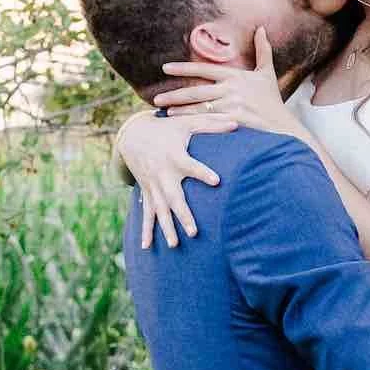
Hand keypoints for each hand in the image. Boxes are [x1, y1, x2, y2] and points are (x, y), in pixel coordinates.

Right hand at [117, 107, 235, 249]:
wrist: (133, 136)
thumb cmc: (166, 129)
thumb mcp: (186, 122)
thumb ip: (210, 123)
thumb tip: (236, 122)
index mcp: (175, 157)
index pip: (191, 166)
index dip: (203, 172)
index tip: (217, 181)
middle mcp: (163, 174)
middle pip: (173, 197)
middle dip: (183, 215)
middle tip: (194, 232)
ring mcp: (153, 186)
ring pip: (160, 210)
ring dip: (166, 228)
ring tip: (174, 244)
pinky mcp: (147, 193)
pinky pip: (146, 214)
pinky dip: (146, 231)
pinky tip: (147, 247)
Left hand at [151, 33, 303, 139]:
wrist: (284, 126)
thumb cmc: (272, 101)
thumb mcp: (267, 73)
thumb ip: (263, 50)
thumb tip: (261, 29)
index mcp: (236, 76)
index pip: (204, 70)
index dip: (184, 69)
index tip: (166, 68)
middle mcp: (232, 89)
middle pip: (197, 91)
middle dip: (175, 94)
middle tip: (156, 97)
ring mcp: (232, 106)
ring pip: (199, 107)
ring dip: (180, 109)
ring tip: (164, 111)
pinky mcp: (234, 121)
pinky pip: (208, 121)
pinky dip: (192, 122)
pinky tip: (179, 124)